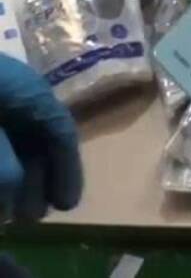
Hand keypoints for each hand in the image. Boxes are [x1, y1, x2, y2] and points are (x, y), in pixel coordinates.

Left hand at [0, 54, 82, 221]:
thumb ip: (3, 162)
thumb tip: (16, 193)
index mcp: (30, 90)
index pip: (61, 132)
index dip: (67, 171)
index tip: (67, 205)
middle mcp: (18, 93)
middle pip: (37, 140)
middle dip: (37, 180)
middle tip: (33, 217)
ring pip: (13, 142)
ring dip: (15, 177)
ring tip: (9, 211)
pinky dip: (0, 163)